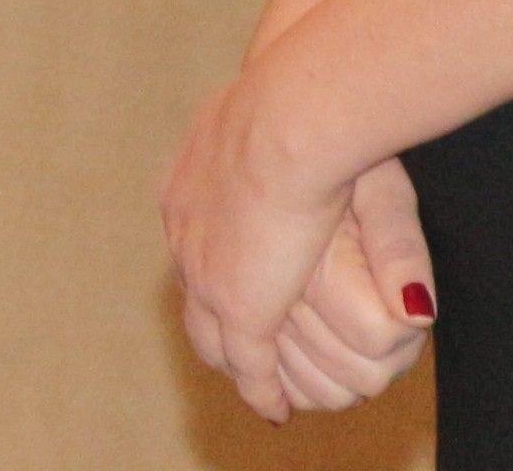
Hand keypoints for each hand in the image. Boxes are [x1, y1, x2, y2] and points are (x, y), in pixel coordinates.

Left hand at [167, 77, 430, 421]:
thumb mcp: (290, 127)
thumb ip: (288, 158)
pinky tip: (275, 405)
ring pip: (214, 339)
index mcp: (189, 187)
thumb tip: (327, 177)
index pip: (192, 245)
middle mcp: (186, 232)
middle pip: (193, 298)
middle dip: (220, 331)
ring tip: (266, 389)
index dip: (211, 275)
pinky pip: (249, 363)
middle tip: (249, 359)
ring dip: (240, 365)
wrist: (290, 114)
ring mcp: (204, 272)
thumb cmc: (306, 107)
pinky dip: (261, 387)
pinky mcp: (240, 306)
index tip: (229, 296)